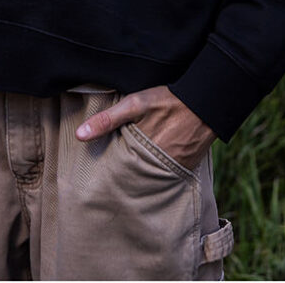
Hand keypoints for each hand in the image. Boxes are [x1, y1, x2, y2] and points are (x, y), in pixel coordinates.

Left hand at [76, 85, 215, 169]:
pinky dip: (155, 176)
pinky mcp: (182, 170)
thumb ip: (108, 119)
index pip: (116, 171)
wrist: (205, 104)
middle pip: (131, 179)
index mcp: (140, 152)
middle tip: (108, 183)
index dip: (106, 172)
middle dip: (121, 180)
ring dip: (138, 179)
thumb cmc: (167, 101)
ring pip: (147, 180)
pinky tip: (148, 172)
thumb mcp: (135, 104)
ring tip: (129, 176)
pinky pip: (164, 178)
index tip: (95, 177)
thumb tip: (79, 136)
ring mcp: (170, 171)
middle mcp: (154, 166)